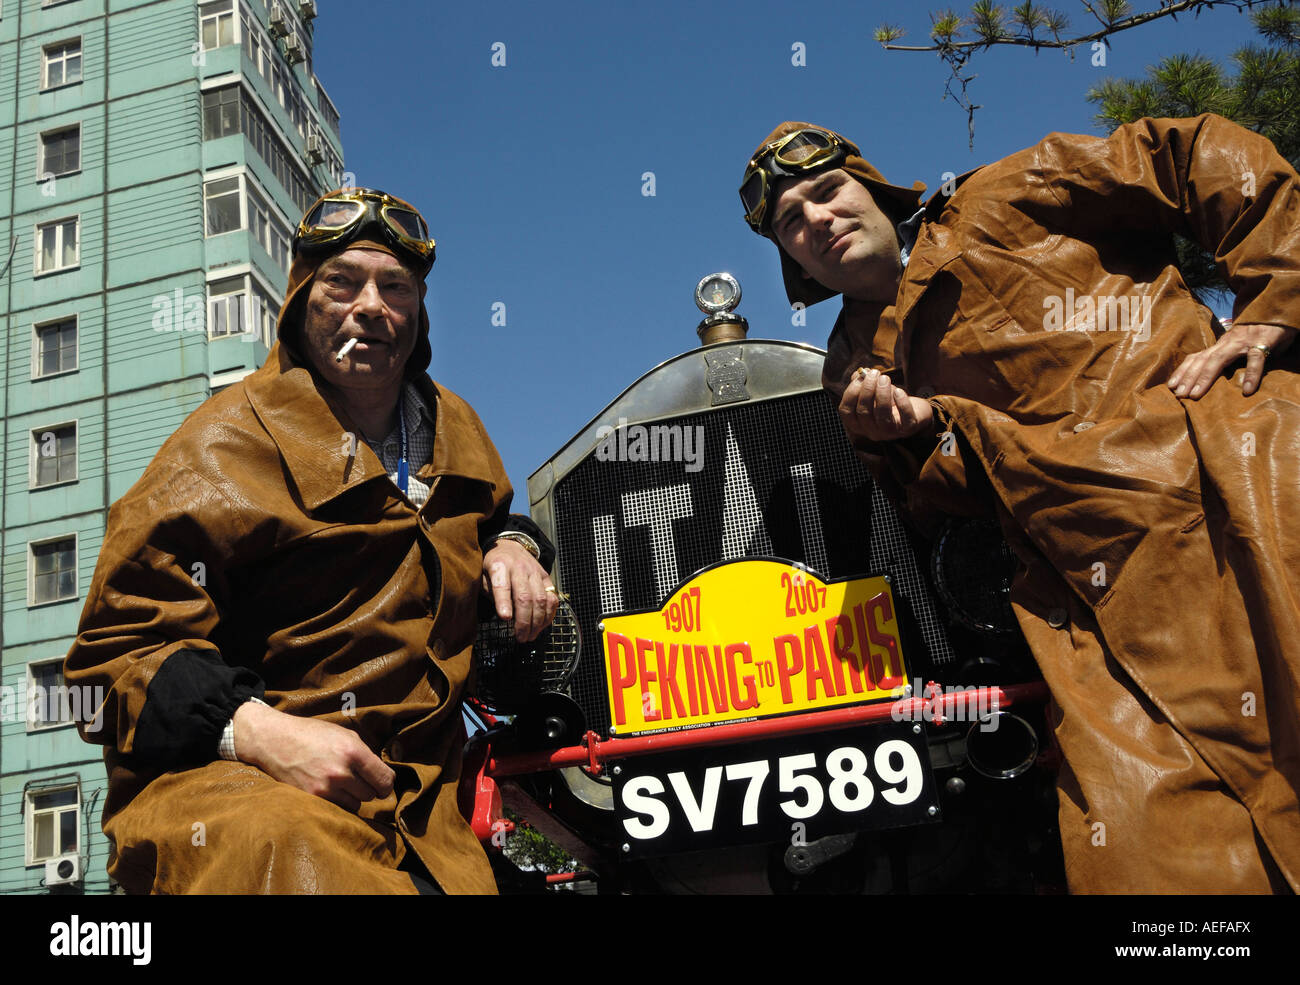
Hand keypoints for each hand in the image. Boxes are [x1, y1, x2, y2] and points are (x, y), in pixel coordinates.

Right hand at [233, 701, 393, 812]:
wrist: (274, 740)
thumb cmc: (312, 735)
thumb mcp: (344, 735)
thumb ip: (365, 755)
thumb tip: (382, 777)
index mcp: (353, 751)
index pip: (384, 780)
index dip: (386, 784)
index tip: (383, 785)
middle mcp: (340, 772)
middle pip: (370, 795)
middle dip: (366, 788)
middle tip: (355, 780)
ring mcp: (324, 788)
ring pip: (355, 805)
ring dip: (351, 797)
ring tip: (338, 783)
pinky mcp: (310, 799)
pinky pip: (336, 810)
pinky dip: (336, 803)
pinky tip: (328, 790)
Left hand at [482, 540, 557, 643]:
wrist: (509, 546)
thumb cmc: (492, 564)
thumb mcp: (482, 574)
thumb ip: (489, 592)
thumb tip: (504, 615)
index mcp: (500, 566)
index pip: (502, 585)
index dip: (504, 602)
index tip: (505, 618)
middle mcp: (520, 568)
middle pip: (525, 597)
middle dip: (524, 621)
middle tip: (520, 638)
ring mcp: (535, 572)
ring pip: (541, 599)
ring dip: (538, 622)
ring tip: (530, 636)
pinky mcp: (546, 577)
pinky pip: (552, 597)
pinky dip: (549, 614)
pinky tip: (542, 625)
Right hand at [839, 367, 934, 441]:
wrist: (915, 412)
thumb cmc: (890, 400)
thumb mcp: (874, 391)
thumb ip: (863, 383)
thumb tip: (859, 373)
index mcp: (858, 423)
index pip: (846, 411)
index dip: (851, 392)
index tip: (860, 376)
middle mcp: (871, 431)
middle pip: (863, 412)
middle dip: (868, 390)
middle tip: (875, 373)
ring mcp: (889, 433)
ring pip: (882, 416)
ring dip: (883, 394)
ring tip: (885, 378)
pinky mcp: (908, 429)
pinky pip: (905, 418)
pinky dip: (902, 403)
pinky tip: (899, 391)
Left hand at [1168, 322, 1295, 398]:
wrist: (1277, 311)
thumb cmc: (1256, 334)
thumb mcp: (1236, 346)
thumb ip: (1225, 359)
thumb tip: (1208, 378)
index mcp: (1220, 345)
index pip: (1196, 357)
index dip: (1182, 371)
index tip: (1170, 386)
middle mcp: (1227, 343)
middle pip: (1202, 360)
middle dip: (1188, 378)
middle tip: (1178, 395)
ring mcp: (1243, 342)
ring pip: (1219, 359)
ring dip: (1206, 377)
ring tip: (1196, 395)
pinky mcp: (1263, 343)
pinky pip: (1256, 360)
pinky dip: (1252, 374)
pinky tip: (1248, 390)